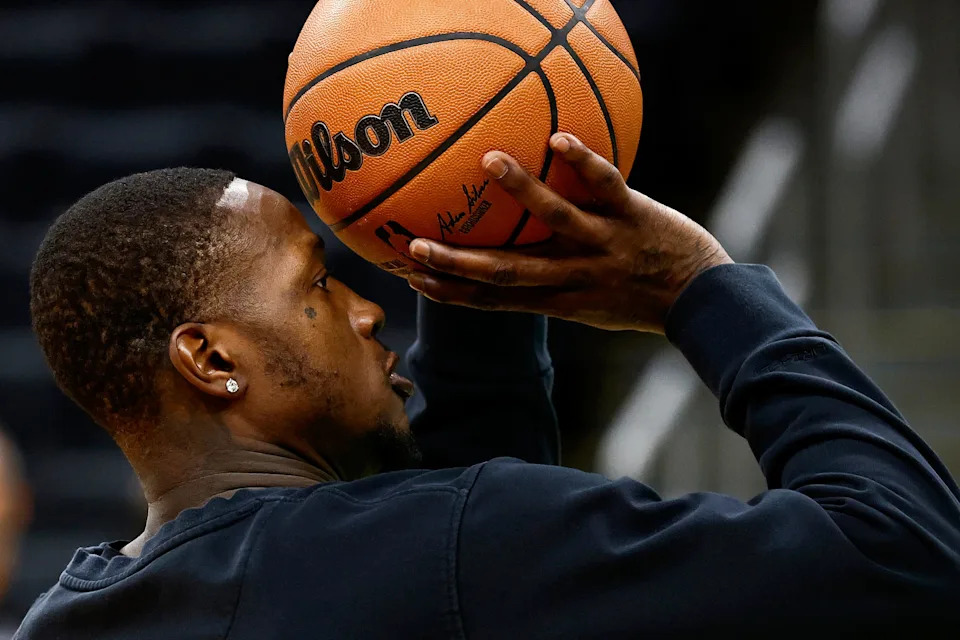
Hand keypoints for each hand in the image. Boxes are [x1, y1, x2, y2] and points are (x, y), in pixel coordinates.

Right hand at [406, 133, 732, 332]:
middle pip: (509, 272)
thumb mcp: (589, 304)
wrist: (703, 302)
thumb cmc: (639, 301)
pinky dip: (584, 163)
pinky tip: (559, 139)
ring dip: (522, 191)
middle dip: (460, 262)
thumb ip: (553, 284)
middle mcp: (576, 276)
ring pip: (556, 220)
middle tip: (416, 245)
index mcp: (560, 300)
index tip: (413, 279)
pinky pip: (607, 186)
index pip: (496, 300)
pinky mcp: (635, 218)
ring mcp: (605, 246)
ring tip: (489, 161)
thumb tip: (515, 264)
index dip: (453, 292)